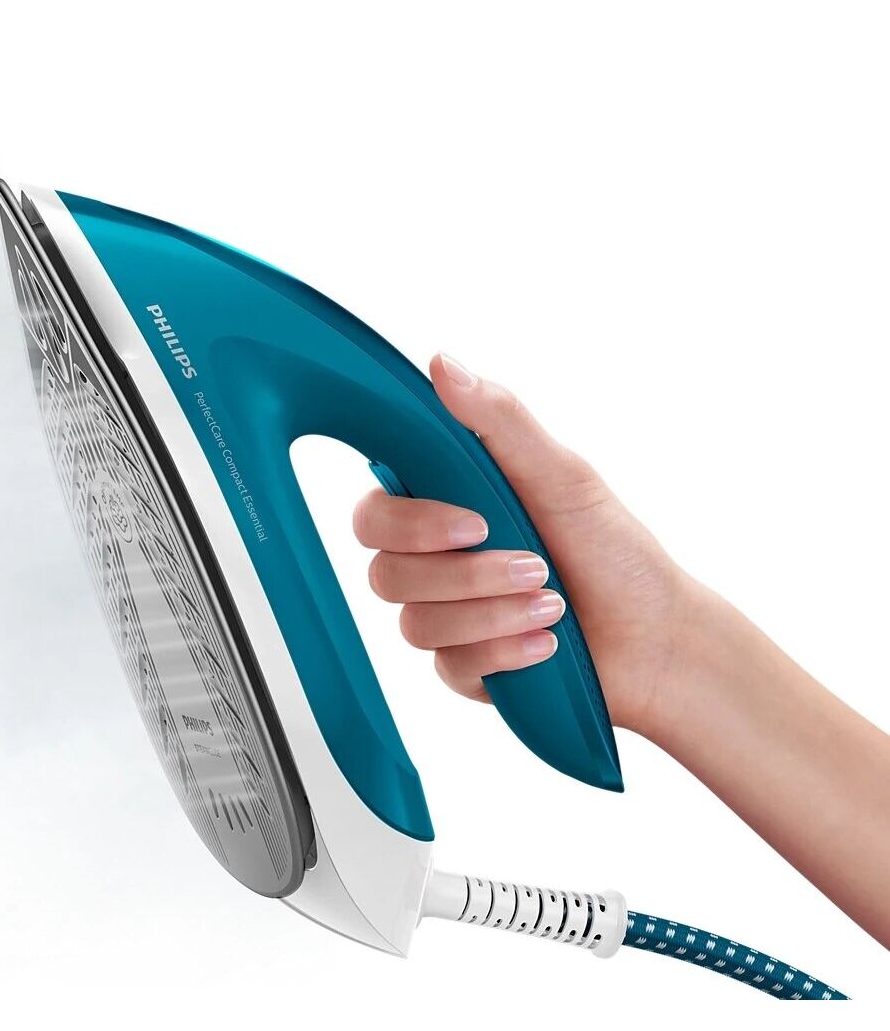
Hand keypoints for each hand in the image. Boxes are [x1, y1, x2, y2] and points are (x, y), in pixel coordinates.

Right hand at [352, 354, 686, 735]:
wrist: (657, 638)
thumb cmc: (615, 552)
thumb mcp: (562, 474)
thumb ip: (499, 420)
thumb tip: (444, 365)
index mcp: (444, 507)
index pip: (373, 513)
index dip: (410, 523)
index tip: (474, 522)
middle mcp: (433, 562)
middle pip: (385, 572)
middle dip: (466, 575)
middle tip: (534, 566)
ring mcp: (443, 616)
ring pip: (416, 623)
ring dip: (492, 613)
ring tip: (552, 605)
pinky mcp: (461, 666)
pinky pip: (448, 664)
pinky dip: (503, 650)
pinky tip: (544, 644)